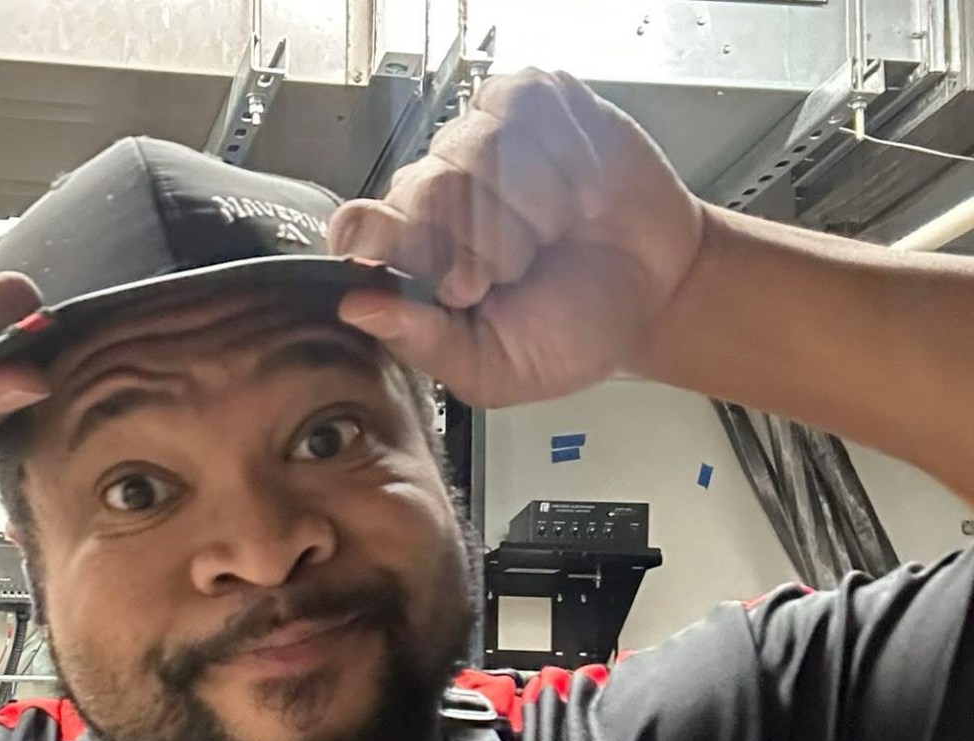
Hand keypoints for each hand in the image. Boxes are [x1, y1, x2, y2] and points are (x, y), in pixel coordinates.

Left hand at [329, 70, 703, 407]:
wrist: (655, 297)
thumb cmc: (569, 333)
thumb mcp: (492, 368)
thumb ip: (424, 344)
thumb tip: (355, 308)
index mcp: (411, 255)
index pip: (360, 227)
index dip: (401, 247)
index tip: (457, 284)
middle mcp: (436, 191)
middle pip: (424, 186)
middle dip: (480, 240)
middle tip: (515, 272)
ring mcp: (482, 140)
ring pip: (477, 144)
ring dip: (527, 203)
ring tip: (553, 232)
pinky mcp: (535, 102)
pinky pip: (527, 107)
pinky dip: (564, 159)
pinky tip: (578, 193)